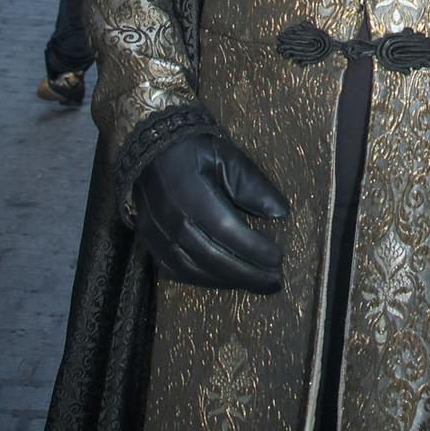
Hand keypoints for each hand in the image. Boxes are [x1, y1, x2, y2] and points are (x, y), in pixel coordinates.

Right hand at [133, 131, 289, 290]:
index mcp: (191, 193)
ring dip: (227, 280)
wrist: (151, 147)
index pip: (226, 230)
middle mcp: (170, 218)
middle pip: (211, 256)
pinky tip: (225, 279)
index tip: (278, 259)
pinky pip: (174, 269)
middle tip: (275, 282)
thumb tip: (280, 213)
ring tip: (256, 282)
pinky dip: (202, 279)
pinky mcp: (149, 241)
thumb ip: (253, 185)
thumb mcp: (227, 157)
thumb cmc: (194, 149)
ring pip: (193, 269)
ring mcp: (156, 233)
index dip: (253, 248)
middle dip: (246, 273)